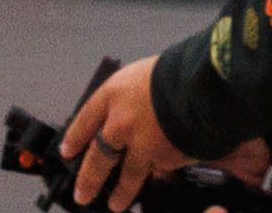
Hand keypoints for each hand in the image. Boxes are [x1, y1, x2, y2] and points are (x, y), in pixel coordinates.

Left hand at [59, 58, 192, 210]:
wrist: (203, 84)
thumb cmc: (175, 71)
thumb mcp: (145, 75)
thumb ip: (132, 101)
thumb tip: (129, 124)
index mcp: (114, 94)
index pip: (85, 119)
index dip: (75, 137)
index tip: (68, 153)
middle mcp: (121, 123)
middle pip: (98, 157)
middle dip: (89, 179)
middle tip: (82, 195)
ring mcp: (141, 145)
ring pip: (128, 175)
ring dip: (121, 192)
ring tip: (115, 205)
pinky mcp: (163, 159)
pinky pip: (159, 168)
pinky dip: (158, 173)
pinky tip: (159, 176)